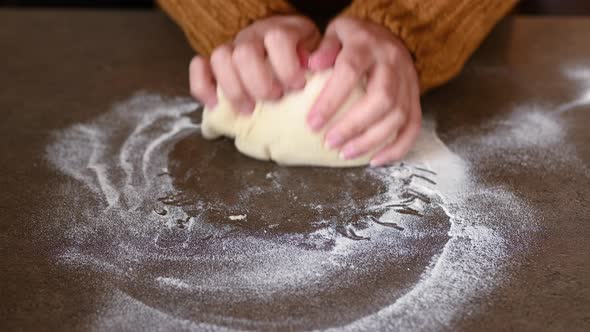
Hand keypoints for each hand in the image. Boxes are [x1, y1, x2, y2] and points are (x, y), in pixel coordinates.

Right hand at [189, 15, 320, 113]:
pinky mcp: (216, 61)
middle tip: (274, 98)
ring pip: (220, 58)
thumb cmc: (302, 53)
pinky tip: (214, 104)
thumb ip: (319, 55)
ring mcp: (232, 46)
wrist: (284, 41)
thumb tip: (312, 65)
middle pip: (245, 53)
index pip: (277, 39)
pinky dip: (202, 86)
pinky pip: (199, 67)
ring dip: (234, 89)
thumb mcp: (317, 50)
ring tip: (249, 109)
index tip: (298, 86)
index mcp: (279, 30)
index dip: (287, 66)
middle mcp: (252, 35)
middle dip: (259, 82)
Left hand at [306, 17, 421, 165]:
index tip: (312, 124)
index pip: (351, 71)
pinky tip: (375, 160)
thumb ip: (323, 48)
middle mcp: (393, 62)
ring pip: (398, 116)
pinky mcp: (416, 97)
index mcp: (367, 44)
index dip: (331, 99)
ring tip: (345, 153)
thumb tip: (311, 65)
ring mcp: (409, 80)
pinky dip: (397, 147)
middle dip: (354, 126)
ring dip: (371, 140)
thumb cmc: (353, 38)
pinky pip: (413, 126)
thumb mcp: (335, 33)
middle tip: (329, 143)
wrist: (388, 32)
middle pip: (381, 99)